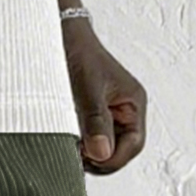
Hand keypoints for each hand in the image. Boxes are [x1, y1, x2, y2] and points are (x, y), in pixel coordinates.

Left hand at [61, 18, 147, 174]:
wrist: (61, 37)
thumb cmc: (79, 54)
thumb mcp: (88, 90)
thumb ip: (96, 122)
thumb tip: (102, 154)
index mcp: (133, 103)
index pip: (134, 145)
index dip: (113, 158)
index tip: (90, 158)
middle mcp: (126, 111)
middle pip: (121, 151)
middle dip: (101, 158)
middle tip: (77, 155)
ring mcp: (110, 115)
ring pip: (107, 149)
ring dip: (90, 154)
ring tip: (72, 147)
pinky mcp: (94, 117)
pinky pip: (93, 141)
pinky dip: (83, 146)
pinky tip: (69, 141)